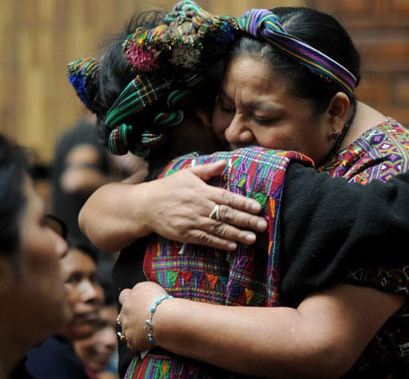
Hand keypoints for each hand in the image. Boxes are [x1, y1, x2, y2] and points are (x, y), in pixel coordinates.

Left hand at [118, 282, 168, 351]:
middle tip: (144, 317)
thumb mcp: (151, 287)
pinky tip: (149, 340)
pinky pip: (133, 343)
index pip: (123, 296)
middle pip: (123, 315)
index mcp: (130, 297)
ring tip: (148, 330)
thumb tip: (141, 293)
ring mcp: (126, 328)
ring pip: (126, 330)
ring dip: (134, 330)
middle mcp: (125, 312)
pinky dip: (139, 343)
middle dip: (131, 316)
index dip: (129, 298)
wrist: (164, 319)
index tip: (138, 301)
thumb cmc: (161, 301)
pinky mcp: (131, 342)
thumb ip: (142, 290)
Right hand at [138, 160, 266, 250]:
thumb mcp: (188, 173)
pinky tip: (233, 246)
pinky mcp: (186, 234)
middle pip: (227, 215)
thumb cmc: (169, 187)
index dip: (244, 203)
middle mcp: (200, 207)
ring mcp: (193, 222)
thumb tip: (226, 163)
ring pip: (219, 230)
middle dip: (246, 221)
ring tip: (253, 239)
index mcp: (202, 191)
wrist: (146, 205)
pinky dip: (220, 244)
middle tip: (263, 226)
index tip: (258, 207)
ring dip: (237, 235)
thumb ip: (209, 169)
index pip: (227, 197)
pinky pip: (206, 240)